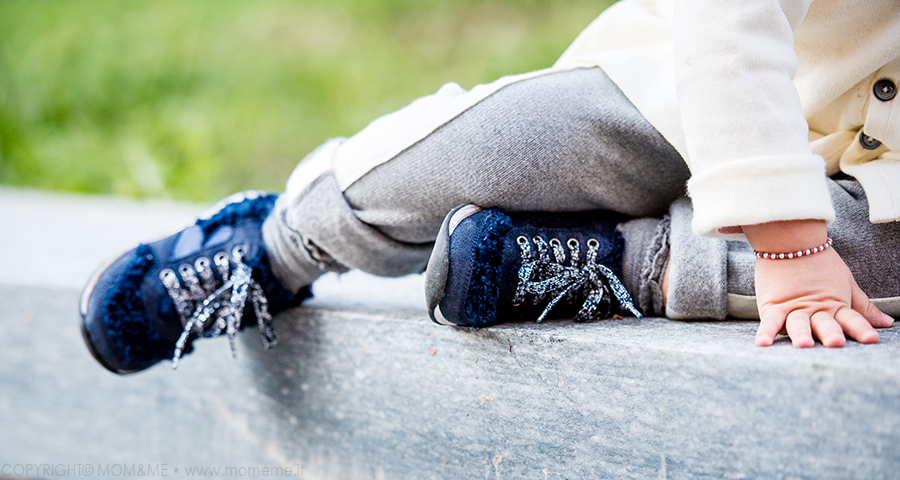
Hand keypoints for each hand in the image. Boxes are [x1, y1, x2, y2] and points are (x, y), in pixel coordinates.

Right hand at [743, 220, 892, 347]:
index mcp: (836, 304)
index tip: (871, 339)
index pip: (852, 319)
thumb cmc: (820, 261)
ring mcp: (793, 308)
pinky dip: (766, 332)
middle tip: (836, 342)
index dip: (861, 328)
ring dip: (801, 334)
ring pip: (798, 323)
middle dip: (830, 332)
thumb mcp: (845, 283)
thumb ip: (862, 306)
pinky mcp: (772, 305)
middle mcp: (816, 309)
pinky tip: (763, 343)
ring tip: (803, 344)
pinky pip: (769, 321)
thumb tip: (886, 323)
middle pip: (825, 323)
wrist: (789, 238)